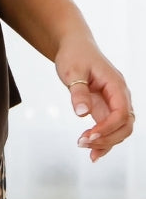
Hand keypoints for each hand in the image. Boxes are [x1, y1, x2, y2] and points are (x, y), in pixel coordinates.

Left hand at [56, 36, 134, 161]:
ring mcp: (114, 102)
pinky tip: (93, 153)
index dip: (108, 128)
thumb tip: (82, 112)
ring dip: (106, 142)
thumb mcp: (72, 70)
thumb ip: (78, 91)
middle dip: (107, 138)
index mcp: (116, 84)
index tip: (89, 135)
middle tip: (83, 143)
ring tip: (83, 147)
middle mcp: (119, 95)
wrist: (74, 46)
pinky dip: (104, 141)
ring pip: (120, 130)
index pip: (121, 113)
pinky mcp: (105, 108)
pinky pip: (110, 128)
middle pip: (125, 125)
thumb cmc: (75, 54)